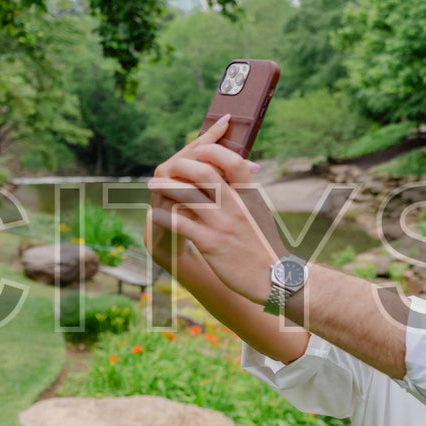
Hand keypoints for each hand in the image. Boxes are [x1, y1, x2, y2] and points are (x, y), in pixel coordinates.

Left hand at [148, 116, 284, 303]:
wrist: (272, 276)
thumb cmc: (264, 242)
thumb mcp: (259, 210)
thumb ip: (244, 190)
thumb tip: (230, 171)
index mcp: (250, 194)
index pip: (232, 160)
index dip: (212, 150)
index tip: (198, 150)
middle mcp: (236, 205)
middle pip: (203, 171)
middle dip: (181, 165)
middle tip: (169, 168)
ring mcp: (222, 224)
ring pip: (186, 194)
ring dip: (164, 186)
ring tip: (153, 185)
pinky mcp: (209, 243)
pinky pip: (179, 223)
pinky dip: (163, 216)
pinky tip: (156, 215)